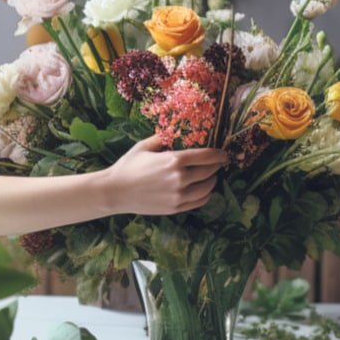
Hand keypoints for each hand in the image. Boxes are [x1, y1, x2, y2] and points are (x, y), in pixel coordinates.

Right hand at [101, 135, 227, 215]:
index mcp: (174, 160)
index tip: (224, 154)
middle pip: (210, 172)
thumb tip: (175, 131)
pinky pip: (199, 202)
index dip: (219, 154)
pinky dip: (206, 195)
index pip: (207, 156)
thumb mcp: (145, 146)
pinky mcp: (175, 208)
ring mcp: (178, 195)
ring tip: (211, 176)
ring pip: (207, 188)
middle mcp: (180, 179)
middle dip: (217, 166)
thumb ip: (163, 138)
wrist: (115, 191)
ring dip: (213, 181)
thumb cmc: (128, 166)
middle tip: (218, 163)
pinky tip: (203, 190)